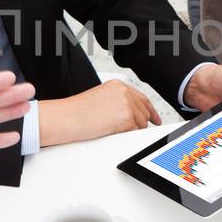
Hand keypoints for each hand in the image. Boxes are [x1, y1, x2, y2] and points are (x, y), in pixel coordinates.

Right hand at [39, 79, 160, 146]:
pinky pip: (135, 132)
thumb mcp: (100, 99)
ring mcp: (127, 104)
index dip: (150, 110)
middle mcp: (124, 92)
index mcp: (118, 85)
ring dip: (131, 131)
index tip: (155, 119)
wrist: (66, 118)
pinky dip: (127, 136)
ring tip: (113, 131)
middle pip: (144, 112)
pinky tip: (113, 133)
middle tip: (133, 131)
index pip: (142, 98)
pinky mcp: (126, 118)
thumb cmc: (77, 112)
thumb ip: (117, 102)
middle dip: (141, 123)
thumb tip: (131, 114)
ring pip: (141, 124)